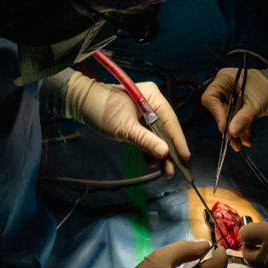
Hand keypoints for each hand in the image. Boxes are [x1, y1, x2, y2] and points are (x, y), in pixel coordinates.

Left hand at [65, 73, 189, 177]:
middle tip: (175, 169)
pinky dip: (149, 148)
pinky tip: (152, 163)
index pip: (170, 119)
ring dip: (160, 152)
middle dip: (169, 149)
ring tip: (166, 171)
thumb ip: (146, 140)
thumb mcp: (125, 128)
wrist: (81, 105)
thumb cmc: (103, 110)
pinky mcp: (138, 120)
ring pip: (157, 134)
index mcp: (153, 95)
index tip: (185, 157)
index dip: (178, 139)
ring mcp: (145, 111)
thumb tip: (165, 153)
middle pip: (166, 128)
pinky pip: (148, 135)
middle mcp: (152, 101)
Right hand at [201, 67, 267, 151]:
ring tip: (245, 142)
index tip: (227, 129)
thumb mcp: (257, 104)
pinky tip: (247, 138)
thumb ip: (244, 117)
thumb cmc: (267, 89)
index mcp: (223, 80)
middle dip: (228, 128)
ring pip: (226, 118)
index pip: (211, 98)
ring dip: (235, 132)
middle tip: (235, 143)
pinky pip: (234, 119)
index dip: (217, 114)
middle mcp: (223, 88)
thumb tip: (232, 132)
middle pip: (218, 110)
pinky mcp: (235, 106)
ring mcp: (228, 98)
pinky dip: (240, 129)